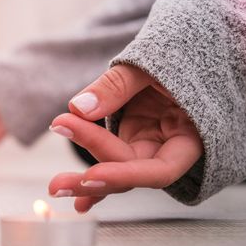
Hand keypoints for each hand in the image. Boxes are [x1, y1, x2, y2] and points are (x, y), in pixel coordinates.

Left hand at [48, 65, 202, 212]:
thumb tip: (79, 108)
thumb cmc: (177, 56)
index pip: (161, 170)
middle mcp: (168, 148)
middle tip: (57, 184)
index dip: (126, 175)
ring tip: (56, 187)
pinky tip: (68, 193)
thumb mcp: (151, 64)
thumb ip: (118, 85)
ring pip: (116, 168)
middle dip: (95, 179)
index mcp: (188, 136)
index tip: (92, 173)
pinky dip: (90, 176)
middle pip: (132, 174)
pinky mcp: (130, 139)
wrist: (182, 52)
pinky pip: (109, 159)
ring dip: (85, 181)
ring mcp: (147, 144)